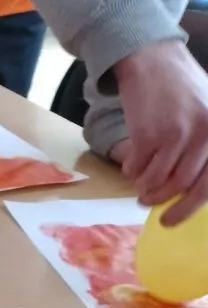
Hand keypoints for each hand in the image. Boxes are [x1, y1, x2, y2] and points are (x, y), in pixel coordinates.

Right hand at [115, 40, 207, 224]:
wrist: (154, 62)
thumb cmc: (181, 91)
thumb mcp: (207, 116)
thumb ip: (204, 149)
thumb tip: (190, 191)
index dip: (190, 207)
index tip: (170, 221)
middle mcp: (204, 135)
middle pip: (183, 186)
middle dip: (163, 202)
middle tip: (148, 206)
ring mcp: (177, 135)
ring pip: (157, 181)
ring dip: (144, 188)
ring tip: (139, 186)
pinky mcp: (149, 135)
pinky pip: (136, 169)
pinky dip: (131, 171)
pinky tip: (133, 163)